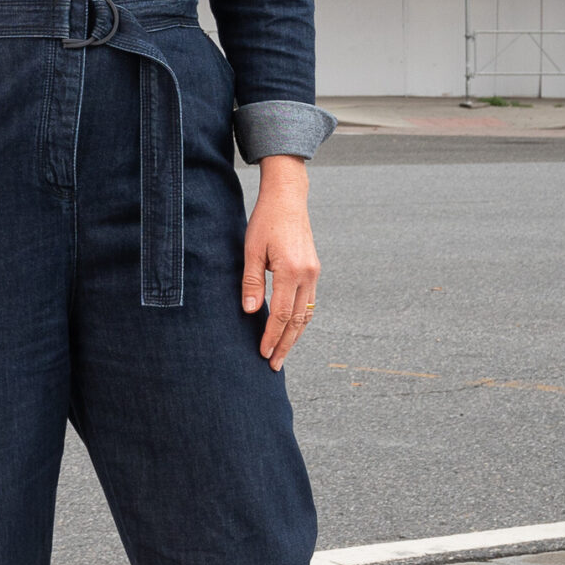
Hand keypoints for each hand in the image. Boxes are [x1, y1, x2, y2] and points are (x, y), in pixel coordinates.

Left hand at [242, 154, 318, 368]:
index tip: (263, 354)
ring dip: (294, 336)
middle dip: (285, 345)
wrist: (288, 198)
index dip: (271, 336)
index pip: (281, 314)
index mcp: (291, 270)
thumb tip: (250, 311)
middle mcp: (307, 275)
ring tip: (282, 353)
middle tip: (273, 365)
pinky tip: (290, 330)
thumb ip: (252, 281)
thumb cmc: (265, 221)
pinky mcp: (314, 270)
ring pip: (307, 315)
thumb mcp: (252, 249)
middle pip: (297, 321)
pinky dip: (300, 320)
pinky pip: (309, 303)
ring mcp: (314, 273)